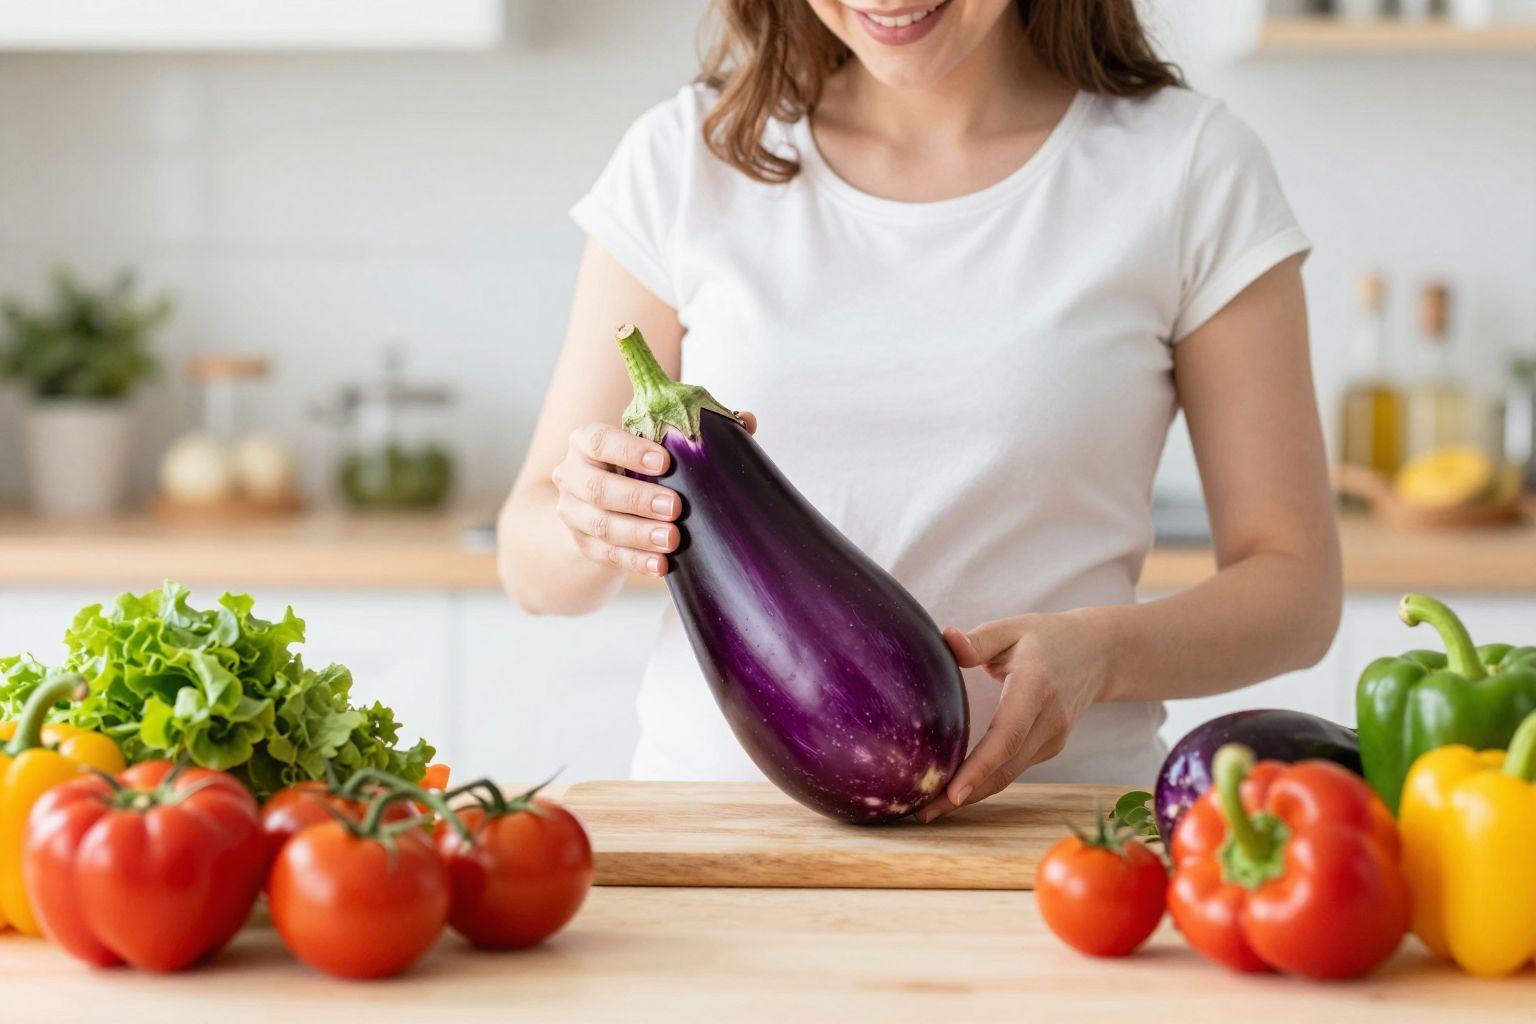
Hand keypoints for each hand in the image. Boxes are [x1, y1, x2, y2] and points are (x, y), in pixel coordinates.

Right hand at [550, 414, 754, 576]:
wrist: (600, 507)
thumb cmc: (638, 467)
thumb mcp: (656, 446)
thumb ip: (697, 430)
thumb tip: (746, 420)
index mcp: (586, 442)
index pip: (598, 440)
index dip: (628, 450)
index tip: (665, 461)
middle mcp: (572, 475)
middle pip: (596, 487)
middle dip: (637, 498)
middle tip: (675, 507)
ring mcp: (574, 514)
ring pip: (601, 526)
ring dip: (638, 534)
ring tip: (672, 539)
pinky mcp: (584, 545)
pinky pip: (608, 556)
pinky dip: (637, 561)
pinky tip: (662, 565)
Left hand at [916, 610, 1110, 822]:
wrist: (1097, 654)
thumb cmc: (1046, 637)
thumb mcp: (1012, 628)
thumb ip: (978, 640)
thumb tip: (946, 639)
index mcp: (1036, 686)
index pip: (1007, 734)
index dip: (980, 766)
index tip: (952, 793)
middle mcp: (1049, 719)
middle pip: (1005, 767)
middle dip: (964, 794)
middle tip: (921, 812)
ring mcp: (1053, 738)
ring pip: (1008, 775)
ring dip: (971, 794)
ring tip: (928, 810)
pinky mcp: (1049, 747)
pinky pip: (1012, 769)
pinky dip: (985, 782)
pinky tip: (955, 789)